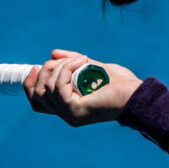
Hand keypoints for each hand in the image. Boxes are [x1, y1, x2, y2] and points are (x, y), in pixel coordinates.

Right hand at [23, 49, 141, 126]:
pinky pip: (58, 86)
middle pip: (37, 93)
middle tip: (64, 59)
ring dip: (60, 67)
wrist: (138, 95)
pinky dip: (67, 69)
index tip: (36, 67)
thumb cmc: (121, 85)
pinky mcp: (75, 110)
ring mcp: (70, 114)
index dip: (30, 84)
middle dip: (45, 71)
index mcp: (68, 108)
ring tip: (80, 58)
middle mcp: (66, 114)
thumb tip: (54, 53)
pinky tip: (81, 61)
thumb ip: (73, 62)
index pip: (37, 102)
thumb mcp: (92, 68)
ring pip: (47, 87)